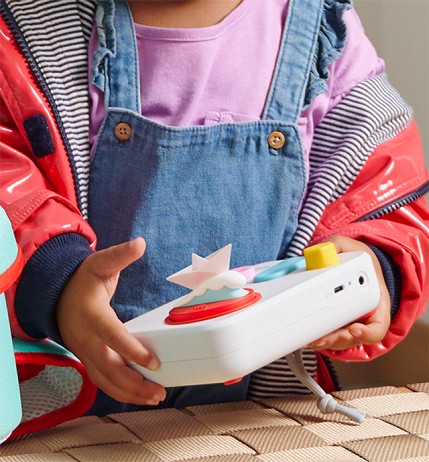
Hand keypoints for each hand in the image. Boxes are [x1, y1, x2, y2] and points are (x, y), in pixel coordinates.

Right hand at [56, 237, 165, 404]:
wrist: (58, 297)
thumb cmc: (82, 280)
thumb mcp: (100, 263)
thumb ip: (120, 255)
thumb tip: (140, 243)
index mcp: (92, 315)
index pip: (112, 336)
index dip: (131, 350)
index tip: (153, 362)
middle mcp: (86, 338)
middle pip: (109, 367)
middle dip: (134, 382)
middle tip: (159, 390)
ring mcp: (85, 352)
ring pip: (105, 379)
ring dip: (129, 392)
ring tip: (154, 397)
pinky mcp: (87, 359)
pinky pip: (102, 380)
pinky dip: (119, 391)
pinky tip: (138, 395)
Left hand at [307, 235, 390, 350]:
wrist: (358, 266)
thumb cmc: (360, 261)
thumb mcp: (351, 247)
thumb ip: (335, 246)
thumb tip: (316, 252)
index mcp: (376, 302)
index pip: (378, 326)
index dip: (367, 332)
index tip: (354, 329)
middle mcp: (365, 318)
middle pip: (353, 338)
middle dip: (336, 339)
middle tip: (320, 337)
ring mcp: (350, 323)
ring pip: (339, 341)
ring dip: (324, 342)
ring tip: (309, 339)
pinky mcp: (336, 325)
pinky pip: (329, 336)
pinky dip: (318, 337)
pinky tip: (306, 335)